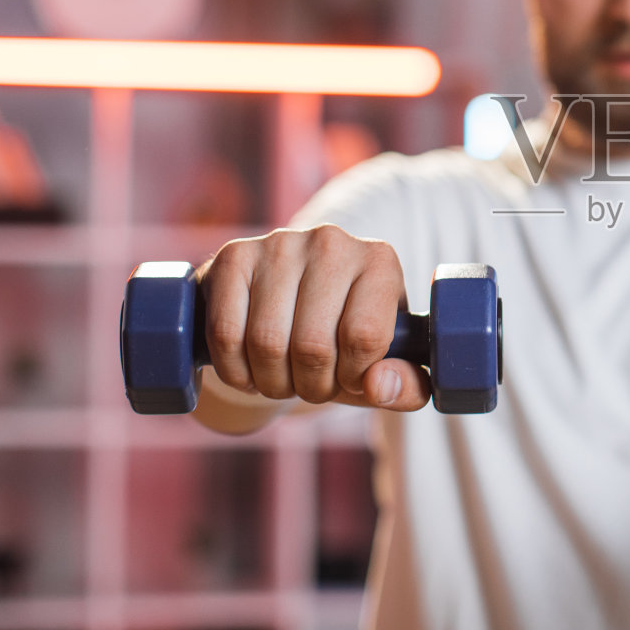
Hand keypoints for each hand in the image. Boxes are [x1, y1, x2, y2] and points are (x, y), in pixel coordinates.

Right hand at [199, 224, 428, 410]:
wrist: (286, 304)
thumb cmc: (345, 338)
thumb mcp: (385, 364)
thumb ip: (404, 386)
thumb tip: (378, 386)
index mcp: (380, 262)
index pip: (365, 337)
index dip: (353, 376)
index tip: (349, 378)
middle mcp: (332, 242)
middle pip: (313, 346)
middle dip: (311, 386)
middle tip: (312, 385)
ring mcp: (280, 244)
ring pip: (267, 343)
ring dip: (272, 382)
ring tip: (283, 378)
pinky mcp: (234, 256)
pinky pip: (225, 334)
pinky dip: (234, 370)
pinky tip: (249, 368)